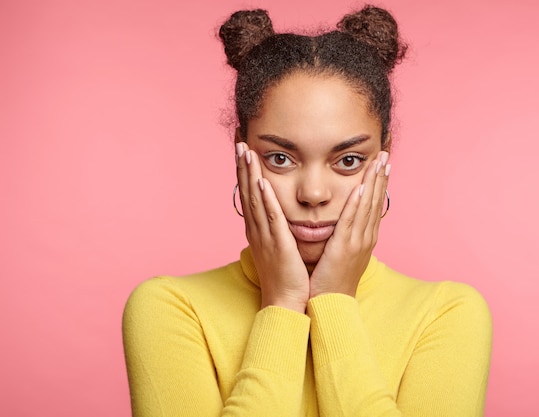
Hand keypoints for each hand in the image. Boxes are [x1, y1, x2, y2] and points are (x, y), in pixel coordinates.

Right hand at [236, 142, 309, 312]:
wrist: (286, 302)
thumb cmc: (286, 276)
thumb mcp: (279, 247)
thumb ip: (278, 228)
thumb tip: (280, 214)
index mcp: (258, 229)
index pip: (249, 195)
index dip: (244, 172)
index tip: (243, 151)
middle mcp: (257, 230)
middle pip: (246, 192)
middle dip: (242, 166)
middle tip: (239, 141)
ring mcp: (265, 236)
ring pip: (255, 199)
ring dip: (249, 174)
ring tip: (245, 151)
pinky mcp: (277, 244)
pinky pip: (270, 217)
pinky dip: (264, 198)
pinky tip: (260, 181)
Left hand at [309, 151, 389, 297]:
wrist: (329, 305)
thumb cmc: (330, 281)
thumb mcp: (341, 254)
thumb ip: (342, 236)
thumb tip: (341, 222)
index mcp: (364, 238)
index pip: (374, 205)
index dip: (379, 184)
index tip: (382, 165)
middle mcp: (366, 238)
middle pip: (376, 201)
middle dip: (381, 177)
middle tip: (386, 155)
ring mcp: (358, 243)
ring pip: (368, 207)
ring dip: (373, 183)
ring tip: (379, 162)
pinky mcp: (345, 248)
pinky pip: (351, 221)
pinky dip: (357, 204)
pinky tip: (361, 188)